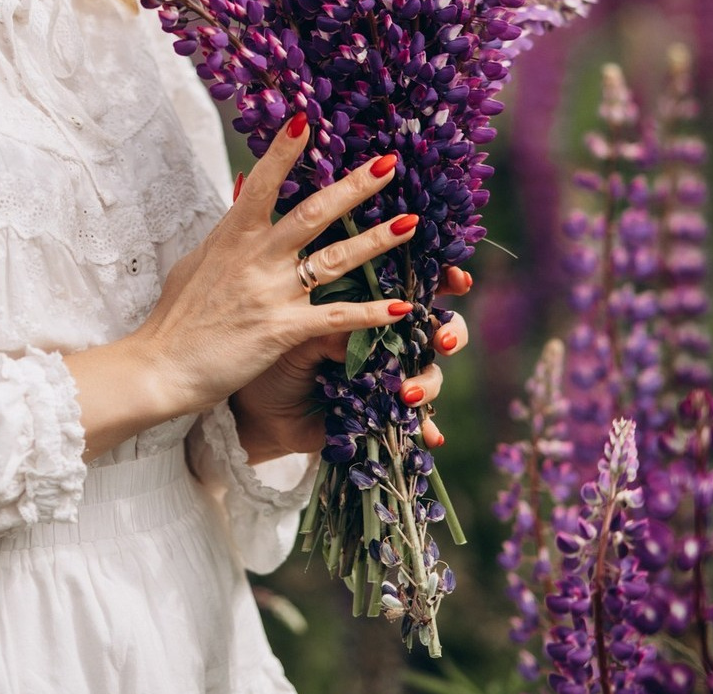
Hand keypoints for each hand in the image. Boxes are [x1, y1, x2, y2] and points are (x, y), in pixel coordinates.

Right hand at [127, 112, 423, 425]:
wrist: (161, 366)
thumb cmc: (176, 316)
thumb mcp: (197, 261)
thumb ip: (226, 235)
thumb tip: (241, 204)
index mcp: (233, 235)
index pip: (262, 183)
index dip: (283, 152)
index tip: (303, 119)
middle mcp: (256, 257)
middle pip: (313, 213)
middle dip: (355, 187)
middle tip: (389, 164)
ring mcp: (271, 292)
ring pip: (335, 260)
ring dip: (376, 241)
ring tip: (411, 223)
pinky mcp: (282, 329)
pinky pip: (336, 317)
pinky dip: (370, 313)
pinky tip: (400, 306)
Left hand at [229, 266, 470, 463]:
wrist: (255, 407)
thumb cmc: (270, 351)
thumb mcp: (296, 329)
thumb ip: (334, 320)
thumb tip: (375, 319)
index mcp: (365, 300)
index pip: (411, 281)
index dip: (442, 277)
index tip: (457, 276)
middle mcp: (385, 335)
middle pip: (436, 326)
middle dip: (450, 331)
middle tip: (441, 340)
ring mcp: (389, 374)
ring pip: (432, 372)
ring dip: (431, 381)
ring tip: (409, 392)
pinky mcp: (385, 411)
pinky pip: (417, 419)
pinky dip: (427, 427)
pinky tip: (431, 435)